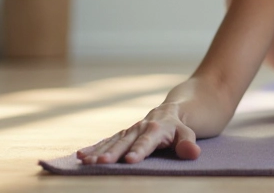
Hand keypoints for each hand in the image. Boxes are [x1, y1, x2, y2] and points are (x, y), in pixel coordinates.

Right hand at [75, 104, 200, 163]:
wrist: (170, 112)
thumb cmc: (179, 128)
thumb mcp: (188, 134)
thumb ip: (188, 144)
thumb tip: (193, 152)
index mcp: (157, 129)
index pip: (147, 142)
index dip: (139, 150)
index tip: (130, 160)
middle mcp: (139, 128)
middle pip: (125, 141)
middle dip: (113, 152)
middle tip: (101, 162)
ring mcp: (129, 131)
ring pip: (113, 141)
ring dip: (99, 151)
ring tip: (86, 161)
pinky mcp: (122, 135)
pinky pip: (107, 141)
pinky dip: (94, 147)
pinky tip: (81, 156)